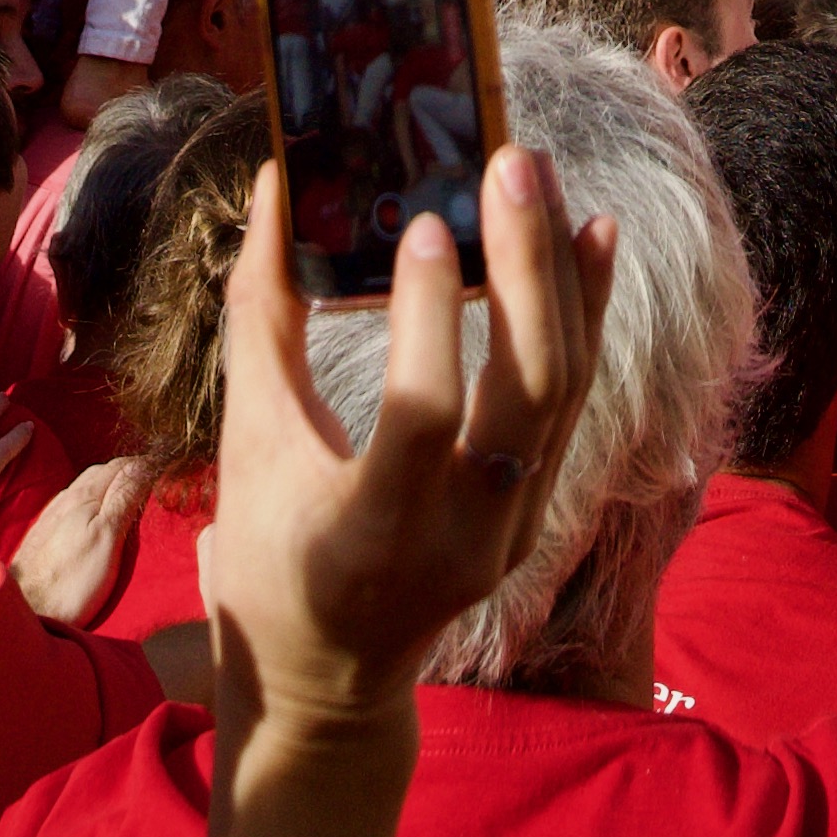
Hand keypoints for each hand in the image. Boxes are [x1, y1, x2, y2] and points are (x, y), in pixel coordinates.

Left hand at [9, 450, 154, 628]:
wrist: (26, 612)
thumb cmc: (71, 581)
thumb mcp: (107, 538)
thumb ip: (124, 498)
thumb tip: (144, 464)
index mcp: (84, 495)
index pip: (122, 465)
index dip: (147, 466)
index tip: (168, 473)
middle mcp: (65, 497)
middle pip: (104, 471)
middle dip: (130, 471)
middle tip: (155, 483)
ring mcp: (52, 514)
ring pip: (87, 486)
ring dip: (110, 484)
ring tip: (131, 497)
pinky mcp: (43, 532)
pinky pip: (73, 502)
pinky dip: (93, 500)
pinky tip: (97, 515)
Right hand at [204, 151, 609, 749]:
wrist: (332, 674)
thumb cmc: (269, 550)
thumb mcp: (248, 442)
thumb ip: (263, 313)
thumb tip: (280, 185)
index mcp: (369, 534)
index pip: (423, 416)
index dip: (429, 319)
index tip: (426, 224)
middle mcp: (463, 537)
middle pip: (529, 395)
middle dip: (528, 269)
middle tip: (510, 163)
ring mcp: (516, 528)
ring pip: (566, 389)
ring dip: (562, 274)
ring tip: (539, 175)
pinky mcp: (541, 508)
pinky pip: (574, 400)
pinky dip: (583, 314)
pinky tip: (588, 235)